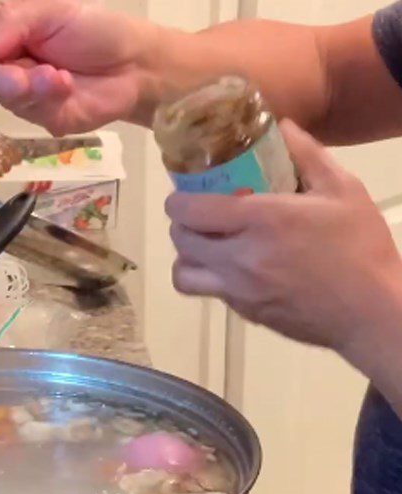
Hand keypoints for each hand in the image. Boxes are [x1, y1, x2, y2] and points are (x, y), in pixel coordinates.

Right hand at [0, 0, 165, 134]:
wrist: (134, 64)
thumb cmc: (94, 29)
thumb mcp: (50, 10)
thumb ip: (8, 24)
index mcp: (5, 33)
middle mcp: (8, 64)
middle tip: (19, 74)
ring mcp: (24, 95)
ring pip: (5, 97)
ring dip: (27, 87)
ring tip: (54, 76)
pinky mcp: (42, 118)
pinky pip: (31, 112)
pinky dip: (47, 96)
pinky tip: (65, 84)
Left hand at [166, 119, 401, 357]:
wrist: (369, 311)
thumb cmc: (359, 246)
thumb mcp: (342, 190)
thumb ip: (308, 155)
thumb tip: (282, 127)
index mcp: (261, 221)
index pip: (190, 210)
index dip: (178, 200)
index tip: (186, 193)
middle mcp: (239, 257)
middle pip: (180, 240)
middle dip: (182, 224)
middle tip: (199, 215)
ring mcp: (238, 289)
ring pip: (183, 275)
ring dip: (187, 257)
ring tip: (207, 245)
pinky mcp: (243, 312)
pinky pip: (209, 292)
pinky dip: (209, 277)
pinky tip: (234, 266)